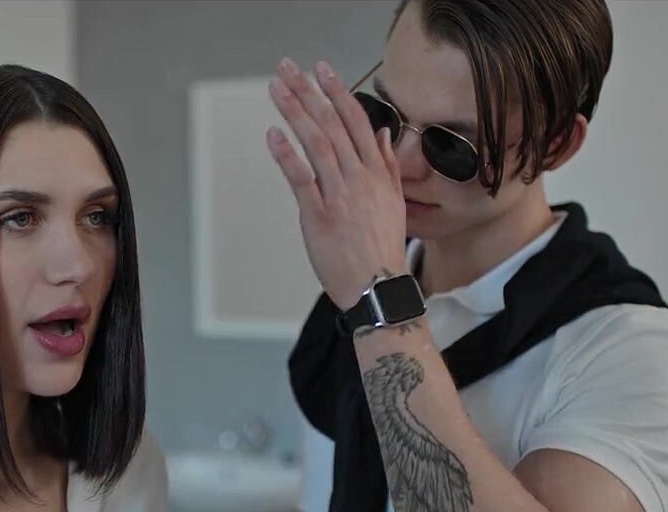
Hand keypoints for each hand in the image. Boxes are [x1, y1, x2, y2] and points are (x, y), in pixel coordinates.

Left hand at [266, 58, 406, 310]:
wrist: (378, 286)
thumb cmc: (383, 247)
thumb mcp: (394, 202)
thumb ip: (387, 166)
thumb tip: (383, 135)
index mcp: (376, 173)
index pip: (357, 122)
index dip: (338, 93)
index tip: (323, 70)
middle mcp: (359, 179)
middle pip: (332, 126)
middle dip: (309, 93)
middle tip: (288, 68)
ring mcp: (338, 197)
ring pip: (317, 145)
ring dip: (295, 113)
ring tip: (277, 90)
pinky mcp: (318, 217)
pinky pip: (301, 180)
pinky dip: (287, 155)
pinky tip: (273, 134)